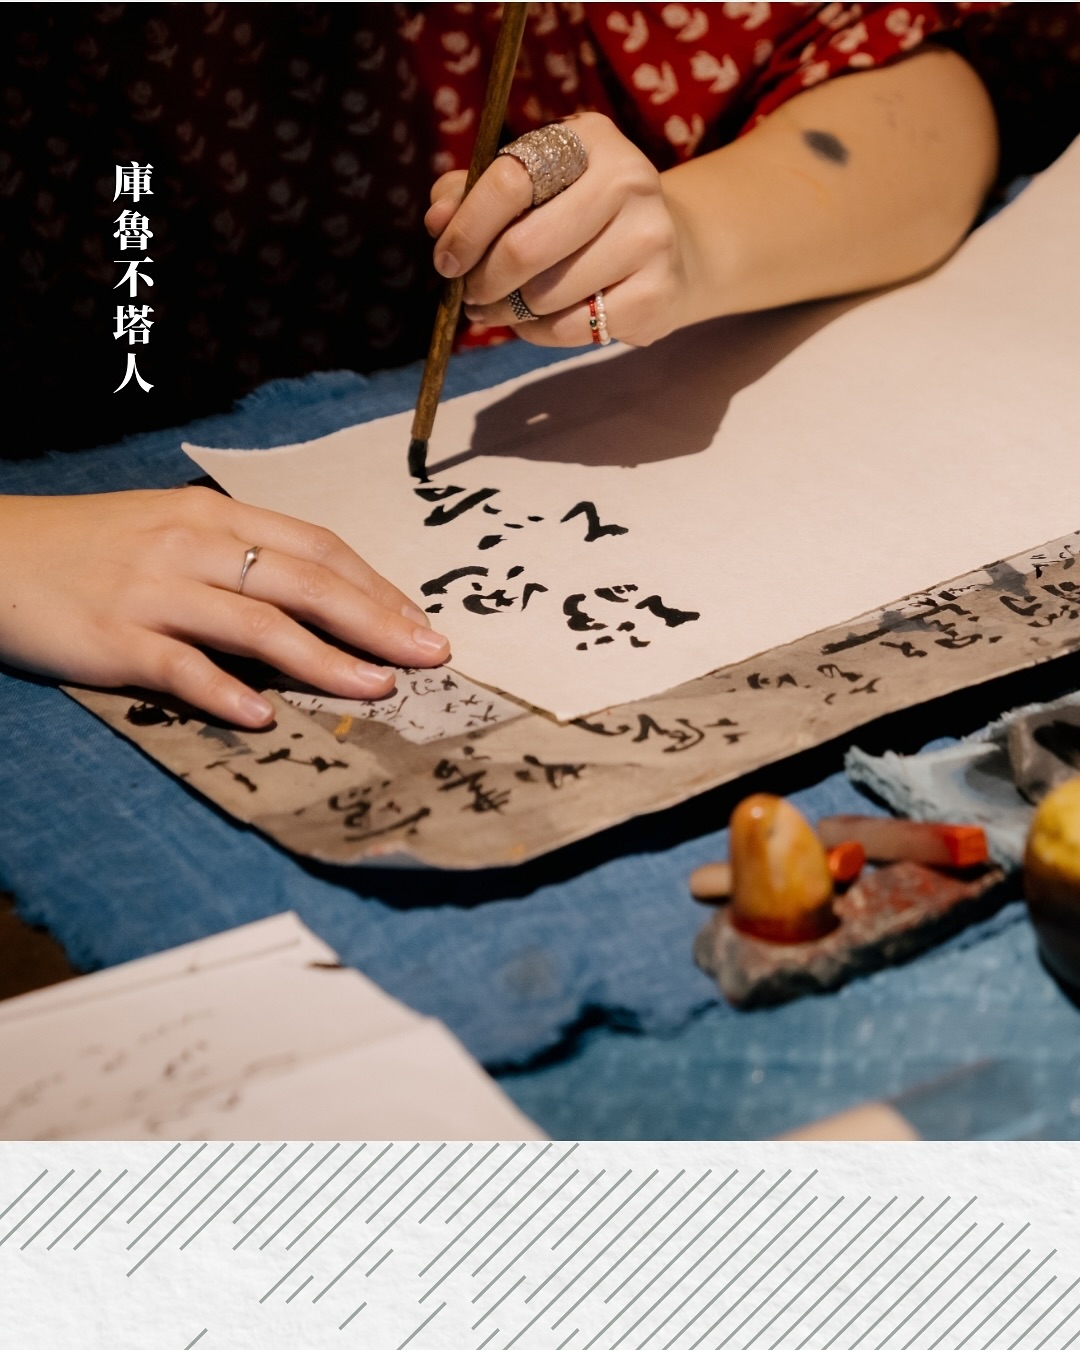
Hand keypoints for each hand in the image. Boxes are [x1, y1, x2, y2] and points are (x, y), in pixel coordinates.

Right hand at [0, 488, 449, 726]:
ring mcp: (154, 591)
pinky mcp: (115, 638)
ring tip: (379, 690)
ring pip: (259, 625)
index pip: (316, 547)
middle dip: (377, 621)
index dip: (376, 586)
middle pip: (305, 583)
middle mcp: (192, 545)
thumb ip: (238, 555)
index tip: (419, 621)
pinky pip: (182, 668)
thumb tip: (317, 597)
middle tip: (430, 656)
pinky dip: (226, 692)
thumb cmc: (90, 546)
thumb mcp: (169, 529)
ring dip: (326, 660)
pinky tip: (266, 717)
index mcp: (213, 515)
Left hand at [425, 112, 691, 347]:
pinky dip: (540, 332)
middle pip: (525, 247)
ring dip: (509, 312)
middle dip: (483, 280)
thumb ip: (476, 194)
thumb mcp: (534, 186)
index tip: (446, 259)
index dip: (466, 228)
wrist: (671, 248)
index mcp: (590, 139)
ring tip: (503, 308)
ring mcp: (650, 238)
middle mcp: (629, 179)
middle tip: (471, 293)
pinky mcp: (657, 292)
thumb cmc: (581, 214)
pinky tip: (539, 321)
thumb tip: (437, 219)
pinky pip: (571, 328)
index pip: (510, 181)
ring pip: (545, 295)